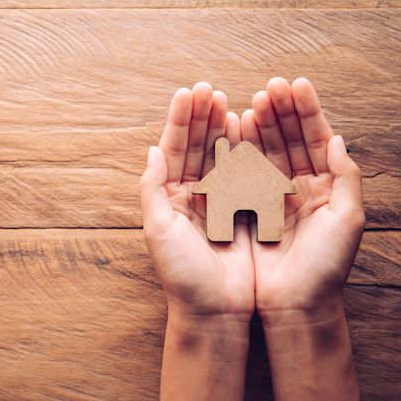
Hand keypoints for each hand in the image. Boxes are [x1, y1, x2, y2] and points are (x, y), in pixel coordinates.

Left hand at [140, 82, 254, 322]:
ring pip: (220, 156)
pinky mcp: (244, 213)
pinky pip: (244, 175)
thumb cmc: (182, 275)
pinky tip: (248, 130)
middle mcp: (192, 198)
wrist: (215, 311)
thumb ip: (152, 188)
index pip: (172, 150)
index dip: (180, 121)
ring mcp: (219, 204)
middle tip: (210, 88)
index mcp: (169, 199)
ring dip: (222, 128)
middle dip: (202, 117)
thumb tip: (151, 150)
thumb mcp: (158, 229)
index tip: (190, 92)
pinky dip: (246, 151)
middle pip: (196, 147)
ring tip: (228, 99)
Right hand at [241, 78, 364, 320]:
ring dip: (259, 125)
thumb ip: (347, 176)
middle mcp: (298, 188)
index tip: (295, 85)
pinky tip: (233, 130)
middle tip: (270, 86)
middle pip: (289, 139)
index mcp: (325, 187)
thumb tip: (338, 138)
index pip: (316, 138)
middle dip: (280, 111)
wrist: (293, 306)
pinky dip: (239, 151)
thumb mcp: (348, 219)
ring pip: (265, 152)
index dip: (306, 111)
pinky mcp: (246, 211)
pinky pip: (241, 173)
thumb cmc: (326, 268)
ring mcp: (270, 198)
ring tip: (252, 101)